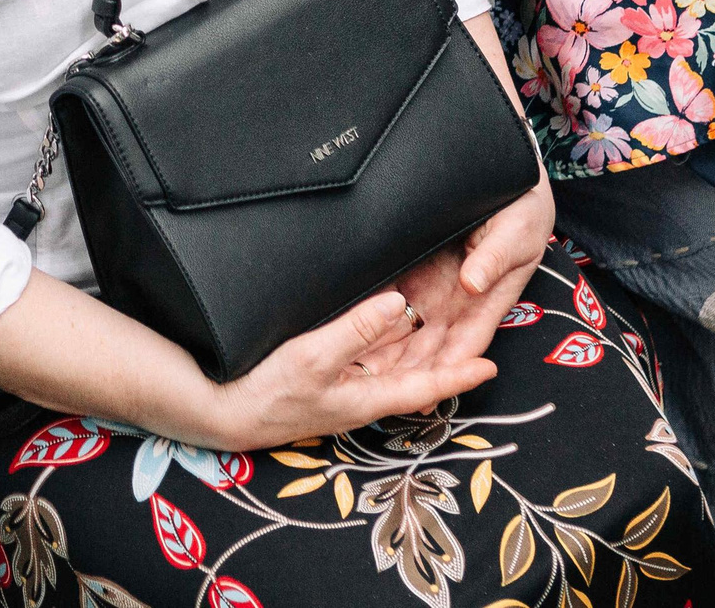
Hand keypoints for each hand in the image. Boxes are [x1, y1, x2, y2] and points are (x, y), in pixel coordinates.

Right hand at [199, 285, 499, 452]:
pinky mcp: (324, 374)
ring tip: (442, 312)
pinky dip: (383, 332)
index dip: (459, 375)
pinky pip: (366, 351)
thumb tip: (400, 302)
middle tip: (472, 323)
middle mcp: (361, 392)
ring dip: (415, 338)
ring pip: (391, 358)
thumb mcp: (314, 357)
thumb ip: (357, 329)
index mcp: (367, 397)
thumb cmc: (268, 393)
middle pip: (413, 370)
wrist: (224, 411)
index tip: (491, 366)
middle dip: (443, 350)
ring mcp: (342, 384)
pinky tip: (386, 313)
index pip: (425, 386)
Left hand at [363, 180, 554, 380]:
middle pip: (430, 346)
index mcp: (485, 299)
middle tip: (376, 394)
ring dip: (388, 352)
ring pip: (408, 328)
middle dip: (407, 373)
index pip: (464, 344)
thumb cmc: (522, 208)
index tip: (425, 394)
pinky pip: (392, 296)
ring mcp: (435, 285)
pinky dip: (376, 316)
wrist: (505, 178)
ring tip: (357, 373)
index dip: (445, 371)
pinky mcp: (415, 268)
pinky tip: (352, 331)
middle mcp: (457, 299)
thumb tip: (473, 283)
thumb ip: (495, 256)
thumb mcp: (516, 230)